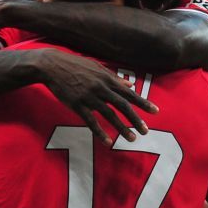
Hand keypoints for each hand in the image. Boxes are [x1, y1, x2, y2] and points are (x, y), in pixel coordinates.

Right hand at [36, 50, 158, 144]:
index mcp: (107, 78)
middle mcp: (101, 88)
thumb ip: (115, 77)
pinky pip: (91, 121)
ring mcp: (89, 97)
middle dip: (136, 119)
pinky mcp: (77, 105)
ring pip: (110, 115)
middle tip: (146, 131)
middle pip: (123, 106)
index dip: (143, 103)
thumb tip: (131, 85)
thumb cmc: (75, 65)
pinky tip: (108, 142)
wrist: (52, 65)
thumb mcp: (97, 68)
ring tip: (132, 139)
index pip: (129, 93)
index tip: (155, 111)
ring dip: (122, 128)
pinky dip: (100, 132)